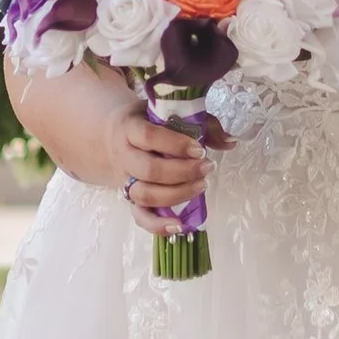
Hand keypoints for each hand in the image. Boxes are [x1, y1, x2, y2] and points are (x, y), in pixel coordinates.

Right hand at [103, 81, 225, 235]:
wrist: (108, 135)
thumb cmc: (146, 122)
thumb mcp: (168, 113)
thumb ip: (202, 124)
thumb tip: (230, 142)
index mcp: (130, 127)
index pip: (149, 137)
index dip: (176, 145)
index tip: (200, 150)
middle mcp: (123, 155)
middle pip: (149, 170)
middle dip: (183, 172)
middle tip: (207, 167)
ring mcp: (124, 179)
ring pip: (145, 194)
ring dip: (176, 194)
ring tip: (202, 186)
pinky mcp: (129, 198)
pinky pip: (139, 216)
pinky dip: (158, 225)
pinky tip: (179, 225)